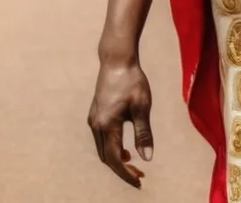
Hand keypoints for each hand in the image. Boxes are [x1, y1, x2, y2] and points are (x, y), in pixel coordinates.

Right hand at [88, 58, 154, 188]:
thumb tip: (147, 157)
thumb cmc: (132, 81)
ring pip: (103, 148)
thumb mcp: (141, 106)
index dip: (126, 173)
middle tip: (139, 174)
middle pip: (107, 157)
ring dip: (116, 158)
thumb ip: (143, 133)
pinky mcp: (95, 114)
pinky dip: (112, 147)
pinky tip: (125, 145)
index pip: (116, 158)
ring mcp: (93, 119)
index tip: (139, 181)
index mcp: (107, 125)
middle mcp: (96, 125)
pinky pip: (101, 139)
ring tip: (134, 162)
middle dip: (122, 168)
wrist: (117, 59)